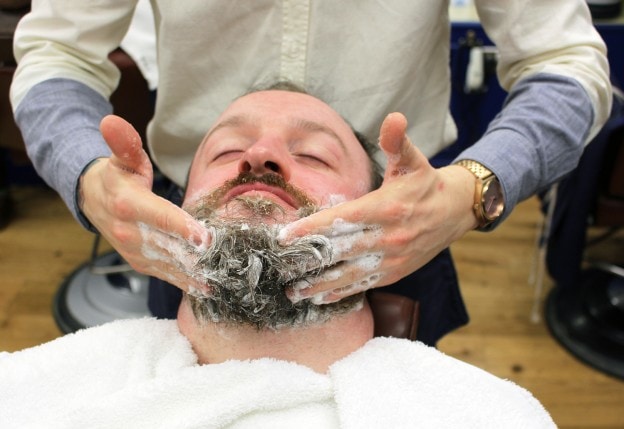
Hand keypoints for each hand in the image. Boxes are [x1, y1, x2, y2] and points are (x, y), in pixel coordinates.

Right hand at [80, 115, 211, 292]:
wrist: (93, 201)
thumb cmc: (117, 176)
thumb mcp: (122, 157)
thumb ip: (124, 143)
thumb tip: (111, 120)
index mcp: (129, 205)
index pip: (160, 217)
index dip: (183, 228)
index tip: (206, 238)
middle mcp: (131, 233)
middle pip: (170, 246)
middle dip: (199, 255)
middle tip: (229, 261)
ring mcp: (135, 252)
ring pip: (170, 265)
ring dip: (197, 273)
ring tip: (226, 278)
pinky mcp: (141, 264)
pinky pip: (166, 275)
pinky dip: (187, 282)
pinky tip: (209, 287)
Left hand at [280, 112, 476, 303]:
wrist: (456, 211)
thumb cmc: (426, 183)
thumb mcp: (413, 160)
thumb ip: (397, 141)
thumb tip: (394, 117)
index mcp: (386, 208)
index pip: (342, 220)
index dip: (312, 229)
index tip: (285, 237)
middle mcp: (388, 236)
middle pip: (340, 251)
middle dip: (308, 260)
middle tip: (278, 267)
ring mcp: (392, 258)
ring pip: (350, 274)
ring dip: (319, 284)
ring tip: (292, 292)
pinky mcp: (395, 272)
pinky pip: (365, 284)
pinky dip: (342, 292)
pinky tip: (320, 297)